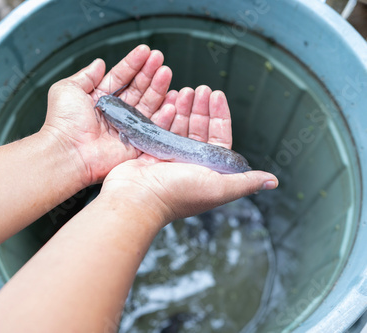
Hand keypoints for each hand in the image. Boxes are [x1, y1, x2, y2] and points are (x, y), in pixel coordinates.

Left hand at [41, 45, 174, 185]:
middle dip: (149, 72)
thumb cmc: (63, 123)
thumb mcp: (67, 89)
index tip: (145, 51)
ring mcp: (127, 127)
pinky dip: (164, 114)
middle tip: (159, 58)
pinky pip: (154, 127)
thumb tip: (99, 63)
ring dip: (159, 87)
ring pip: (148, 104)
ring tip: (165, 72)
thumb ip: (86, 75)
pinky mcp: (136, 143)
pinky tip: (171, 99)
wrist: (68, 152)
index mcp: (100, 99)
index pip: (121, 77)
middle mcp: (116, 113)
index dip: (133, 63)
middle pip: (138, 88)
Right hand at [100, 87, 277, 226]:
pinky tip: (168, 102)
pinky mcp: (150, 153)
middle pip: (199, 129)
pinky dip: (165, 116)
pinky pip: (160, 129)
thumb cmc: (177, 194)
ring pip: (179, 127)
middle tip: (200, 89)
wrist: (137, 198)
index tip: (217, 95)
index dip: (219, 116)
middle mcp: (189, 164)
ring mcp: (168, 158)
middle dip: (201, 108)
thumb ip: (245, 182)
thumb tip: (273, 181)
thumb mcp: (219, 187)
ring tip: (184, 91)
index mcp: (208, 171)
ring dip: (183, 108)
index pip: (219, 138)